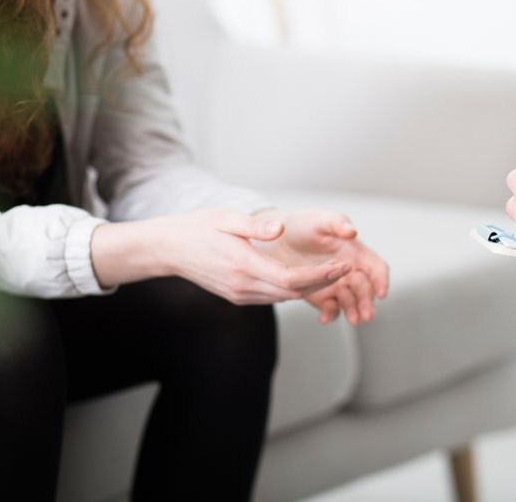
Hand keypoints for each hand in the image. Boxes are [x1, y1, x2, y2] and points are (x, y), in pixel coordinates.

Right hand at [93, 209, 351, 304]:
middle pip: (292, 292)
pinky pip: (271, 297)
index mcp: (243, 265)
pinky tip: (306, 279)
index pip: (290, 278)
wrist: (168, 249)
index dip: (320, 276)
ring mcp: (239, 294)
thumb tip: (281, 228)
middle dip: (322, 282)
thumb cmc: (197, 227)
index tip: (341, 266)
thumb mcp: (225, 218)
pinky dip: (291, 290)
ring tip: (334, 274)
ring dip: (309, 288)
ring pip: (283, 297)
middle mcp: (243, 285)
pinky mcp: (237, 296)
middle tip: (348, 270)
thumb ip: (255, 226)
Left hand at [261, 210, 389, 325]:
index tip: (381, 293)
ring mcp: (335, 284)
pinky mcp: (320, 295)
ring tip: (352, 320)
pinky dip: (330, 314)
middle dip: (367, 302)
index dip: (381, 280)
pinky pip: (330, 308)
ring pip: (350, 302)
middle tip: (366, 314)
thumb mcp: (320, 219)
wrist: (277, 238)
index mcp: (355, 252)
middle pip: (365, 289)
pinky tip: (325, 318)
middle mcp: (349, 270)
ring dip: (353, 311)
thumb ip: (337, 223)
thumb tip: (352, 231)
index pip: (376, 268)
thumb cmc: (302, 224)